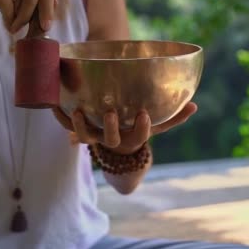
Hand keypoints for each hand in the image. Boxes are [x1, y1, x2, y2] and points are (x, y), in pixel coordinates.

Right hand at [0, 0, 56, 32]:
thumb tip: (56, 4)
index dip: (50, 6)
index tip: (48, 23)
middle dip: (43, 15)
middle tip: (42, 30)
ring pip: (29, 3)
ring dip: (23, 20)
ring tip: (16, 26)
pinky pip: (13, 10)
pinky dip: (11, 22)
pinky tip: (8, 25)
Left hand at [52, 102, 197, 154]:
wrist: (117, 147)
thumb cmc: (138, 129)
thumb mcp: (157, 125)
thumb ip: (175, 116)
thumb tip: (195, 105)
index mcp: (133, 138)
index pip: (140, 135)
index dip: (142, 127)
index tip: (144, 113)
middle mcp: (113, 140)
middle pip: (110, 139)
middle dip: (111, 127)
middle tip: (111, 113)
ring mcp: (95, 137)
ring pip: (85, 136)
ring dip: (79, 126)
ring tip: (77, 111)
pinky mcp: (80, 130)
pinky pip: (66, 126)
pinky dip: (59, 115)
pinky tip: (53, 101)